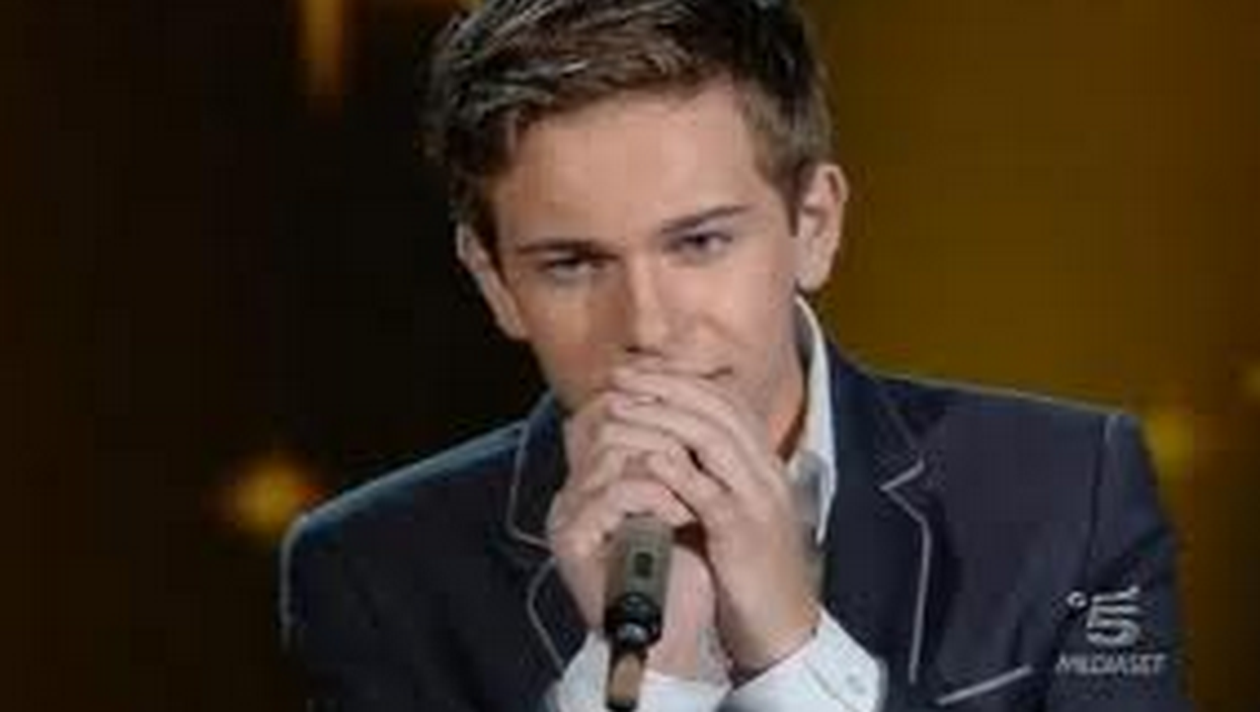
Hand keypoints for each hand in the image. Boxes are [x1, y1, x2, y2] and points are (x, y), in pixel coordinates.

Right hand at [545, 391, 714, 676]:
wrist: (677, 634)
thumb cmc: (687, 570)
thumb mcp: (686, 499)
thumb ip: (679, 455)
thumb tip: (705, 398)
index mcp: (595, 475)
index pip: (607, 409)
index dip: (653, 403)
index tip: (698, 413)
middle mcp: (574, 489)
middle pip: (605, 421)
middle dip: (661, 430)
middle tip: (700, 448)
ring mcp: (568, 513)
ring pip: (609, 451)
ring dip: (661, 464)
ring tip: (693, 490)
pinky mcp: (572, 539)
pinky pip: (612, 494)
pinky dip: (654, 496)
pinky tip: (679, 513)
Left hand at [607, 365, 819, 673]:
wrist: (783, 625)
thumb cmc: (749, 569)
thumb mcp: (732, 510)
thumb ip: (708, 475)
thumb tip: (664, 444)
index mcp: (762, 462)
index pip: (723, 398)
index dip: (677, 378)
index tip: (635, 369)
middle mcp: (765, 471)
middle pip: (715, 407)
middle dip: (662, 384)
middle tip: (619, 376)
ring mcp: (758, 500)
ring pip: (711, 439)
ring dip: (660, 417)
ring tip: (619, 408)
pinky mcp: (744, 533)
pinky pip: (710, 493)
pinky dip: (677, 472)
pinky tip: (645, 458)